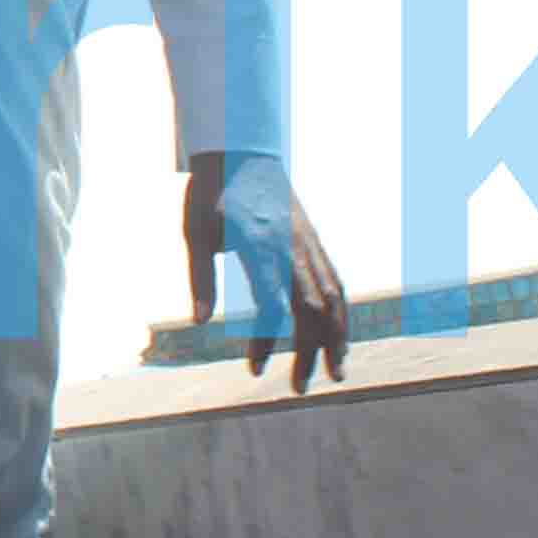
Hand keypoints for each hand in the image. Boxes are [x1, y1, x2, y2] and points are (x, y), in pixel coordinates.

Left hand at [185, 154, 350, 393]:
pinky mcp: (314, 241)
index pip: (270, 304)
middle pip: (311, 309)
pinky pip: (336, 281)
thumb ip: (200, 278)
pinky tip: (339, 336)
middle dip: (310, 353)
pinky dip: (342, 313)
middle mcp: (291, 247)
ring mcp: (308, 243)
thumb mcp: (195, 233)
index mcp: (259, 245)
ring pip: (334, 298)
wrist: (240, 148)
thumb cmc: (211, 192)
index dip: (266, 340)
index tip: (254, 368)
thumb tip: (200, 323)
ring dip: (337, 338)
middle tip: (299, 389)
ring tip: (336, 374)